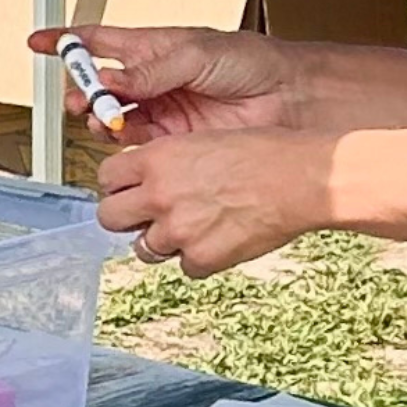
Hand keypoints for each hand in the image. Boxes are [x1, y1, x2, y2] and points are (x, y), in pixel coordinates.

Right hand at [28, 25, 298, 139]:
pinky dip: (122, 140)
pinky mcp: (173, 139)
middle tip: (83, 99)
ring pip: (112, 116)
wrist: (287, 98)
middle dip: (83, 91)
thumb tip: (110, 80)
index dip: (67, 42)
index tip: (39, 43)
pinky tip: (121, 136)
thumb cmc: (251, 62)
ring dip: (100, 117)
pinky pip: (135, 142)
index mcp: (154, 47)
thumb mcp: (197, 54)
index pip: (99, 41)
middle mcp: (153, 79)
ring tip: (103, 118)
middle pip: (100, 85)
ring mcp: (161, 109)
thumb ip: (150, 71)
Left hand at [95, 128, 322, 276]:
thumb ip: (168, 162)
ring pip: (144, 249)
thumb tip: (148, 180)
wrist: (299, 179)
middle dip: (125, 217)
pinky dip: (198, 258)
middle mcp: (159, 195)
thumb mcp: (202, 140)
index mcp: (156, 159)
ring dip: (164, 241)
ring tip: (194, 226)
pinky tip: (220, 239)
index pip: (106, 177)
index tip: (129, 188)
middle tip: (146, 215)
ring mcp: (178, 231)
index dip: (119, 184)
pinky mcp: (201, 258)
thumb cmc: (263, 153)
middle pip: (110, 218)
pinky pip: (184, 266)